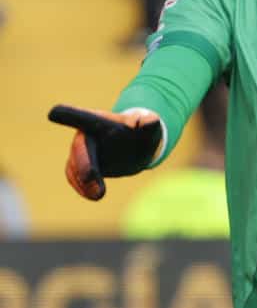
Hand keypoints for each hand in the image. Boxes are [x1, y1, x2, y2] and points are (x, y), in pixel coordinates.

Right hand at [48, 105, 162, 199]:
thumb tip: (150, 122)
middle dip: (83, 164)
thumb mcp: (149, 127)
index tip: (53, 113)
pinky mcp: (79, 168)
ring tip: (98, 194)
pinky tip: (93, 195)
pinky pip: (75, 178)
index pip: (82, 117)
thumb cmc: (141, 132)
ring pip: (74, 167)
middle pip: (79, 148)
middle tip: (91, 178)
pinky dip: (82, 188)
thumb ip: (150, 124)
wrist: (135, 148)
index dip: (68, 115)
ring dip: (83, 182)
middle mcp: (84, 136)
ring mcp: (79, 153)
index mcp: (98, 122)